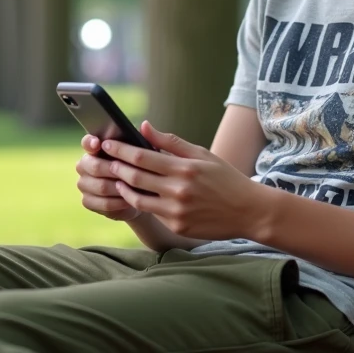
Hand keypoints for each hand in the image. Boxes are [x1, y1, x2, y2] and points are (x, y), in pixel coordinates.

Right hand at [75, 135, 142, 221]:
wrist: (137, 195)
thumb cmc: (140, 168)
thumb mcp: (144, 153)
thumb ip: (143, 139)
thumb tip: (144, 125)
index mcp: (94, 148)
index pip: (87, 142)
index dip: (90, 142)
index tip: (98, 144)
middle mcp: (85, 164)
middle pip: (93, 166)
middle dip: (113, 169)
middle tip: (130, 172)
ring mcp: (84, 183)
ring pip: (99, 186)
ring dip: (118, 188)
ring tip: (134, 188)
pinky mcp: (87, 201)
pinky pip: (101, 203)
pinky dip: (117, 202)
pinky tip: (128, 200)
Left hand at [103, 121, 266, 240]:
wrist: (248, 211)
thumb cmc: (225, 178)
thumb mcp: (201, 154)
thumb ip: (171, 142)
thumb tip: (144, 126)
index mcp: (184, 168)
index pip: (141, 156)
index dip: (120, 150)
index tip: (106, 144)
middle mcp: (178, 190)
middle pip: (134, 177)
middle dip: (116, 167)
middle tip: (104, 160)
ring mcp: (176, 211)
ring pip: (137, 198)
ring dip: (122, 187)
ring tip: (116, 179)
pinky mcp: (177, 226)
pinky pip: (152, 213)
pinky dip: (141, 203)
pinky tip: (135, 195)